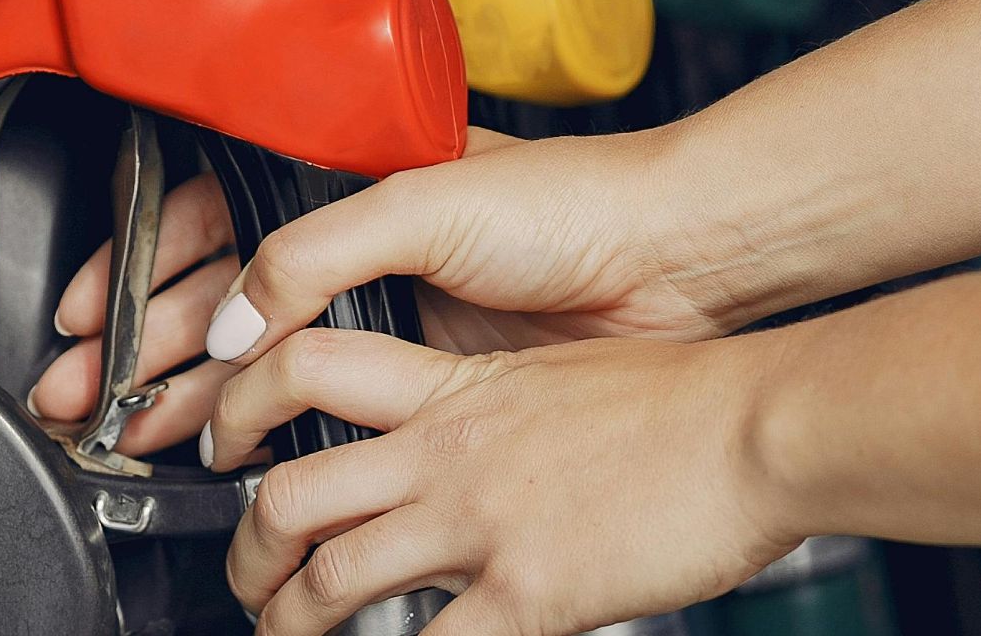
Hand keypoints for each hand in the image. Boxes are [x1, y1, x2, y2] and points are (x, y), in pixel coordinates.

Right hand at [31, 126, 731, 452]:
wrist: (670, 262)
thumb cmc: (570, 204)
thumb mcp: (424, 202)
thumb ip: (316, 256)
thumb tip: (236, 322)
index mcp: (346, 176)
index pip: (214, 216)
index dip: (143, 266)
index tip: (91, 314)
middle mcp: (359, 241)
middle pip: (222, 294)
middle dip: (143, 342)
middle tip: (85, 393)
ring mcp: (389, 309)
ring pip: (262, 354)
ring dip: (190, 389)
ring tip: (135, 431)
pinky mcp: (424, 371)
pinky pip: (319, 400)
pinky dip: (264, 424)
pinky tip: (227, 446)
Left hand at [203, 331, 796, 635]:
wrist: (753, 428)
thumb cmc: (683, 400)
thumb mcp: (561, 378)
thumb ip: (499, 411)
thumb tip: (474, 449)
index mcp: (456, 390)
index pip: (308, 369)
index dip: (243, 404)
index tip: (228, 442)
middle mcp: (447, 451)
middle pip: (292, 492)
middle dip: (247, 546)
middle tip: (248, 575)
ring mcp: (477, 523)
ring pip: (330, 576)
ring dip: (288, 621)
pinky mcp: (524, 593)